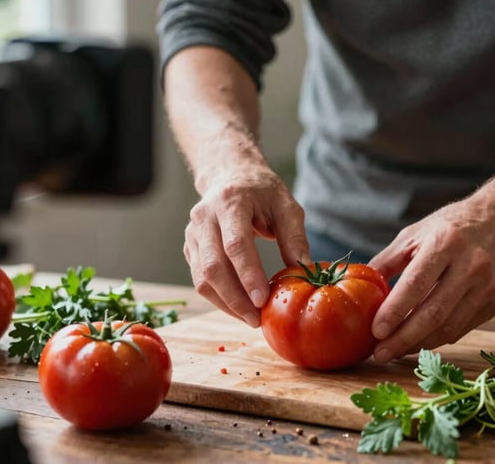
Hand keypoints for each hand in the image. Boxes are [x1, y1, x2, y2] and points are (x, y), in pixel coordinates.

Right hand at [183, 163, 309, 327]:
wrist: (230, 175)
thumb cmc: (262, 192)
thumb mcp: (286, 205)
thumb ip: (295, 237)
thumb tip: (304, 269)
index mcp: (231, 202)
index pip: (235, 244)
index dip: (248, 275)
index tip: (263, 300)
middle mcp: (204, 217)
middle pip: (213, 266)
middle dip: (235, 298)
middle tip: (257, 319)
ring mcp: (193, 233)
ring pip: (201, 278)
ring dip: (225, 304)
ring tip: (250, 319)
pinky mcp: (190, 247)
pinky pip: (199, 279)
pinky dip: (218, 298)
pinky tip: (239, 308)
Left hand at [367, 198, 494, 362]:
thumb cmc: (451, 226)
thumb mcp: (416, 232)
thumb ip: (388, 260)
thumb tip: (359, 287)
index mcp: (445, 243)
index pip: (416, 284)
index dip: (394, 311)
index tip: (375, 332)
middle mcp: (470, 265)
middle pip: (433, 313)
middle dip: (403, 338)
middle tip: (379, 354)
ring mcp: (487, 286)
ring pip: (449, 327)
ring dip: (419, 344)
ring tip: (394, 351)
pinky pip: (461, 328)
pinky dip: (437, 338)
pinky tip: (418, 341)